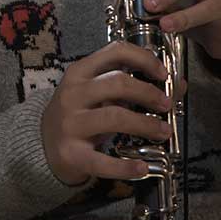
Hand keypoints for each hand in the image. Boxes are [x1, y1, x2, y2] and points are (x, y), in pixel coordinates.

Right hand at [40, 41, 172, 186]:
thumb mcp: (100, 94)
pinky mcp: (71, 153)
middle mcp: (73, 94)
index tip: (162, 73)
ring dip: (145, 124)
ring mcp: (70, 123)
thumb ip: (134, 86)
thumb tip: (178, 84)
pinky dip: (125, 166)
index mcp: (80, 72)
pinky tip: (142, 168)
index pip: (115, 51)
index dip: (144, 58)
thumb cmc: (79, 114)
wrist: (43, 144)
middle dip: (148, 93)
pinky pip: (102, 161)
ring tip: (163, 131)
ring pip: (114, 117)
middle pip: (117, 83)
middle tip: (166, 105)